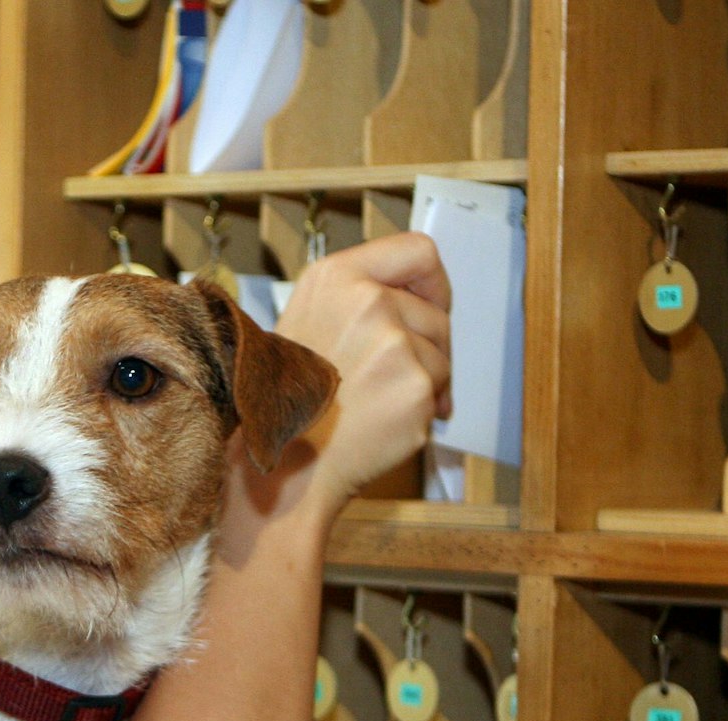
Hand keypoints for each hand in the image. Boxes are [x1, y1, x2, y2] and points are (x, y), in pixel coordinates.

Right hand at [270, 231, 452, 509]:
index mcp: (336, 277)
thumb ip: (360, 298)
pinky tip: (383, 423)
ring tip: (377, 403)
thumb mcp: (308, 320)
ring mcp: (393, 344)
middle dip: (426, 347)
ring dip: (423, 382)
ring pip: (441, 356)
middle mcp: (367, 302)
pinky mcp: (414, 386)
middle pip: (436, 313)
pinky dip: (422, 412)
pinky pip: (439, 392)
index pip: (419, 251)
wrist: (286, 463)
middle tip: (391, 377)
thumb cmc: (294, 399)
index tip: (427, 305)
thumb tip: (423, 299)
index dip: (432, 282)